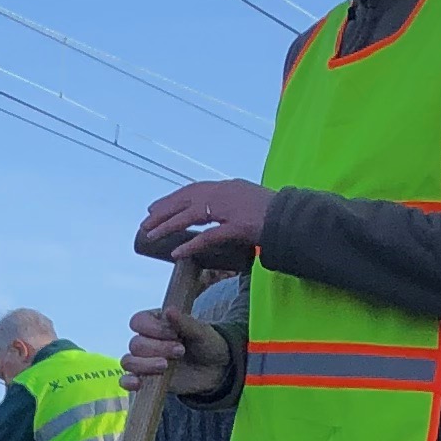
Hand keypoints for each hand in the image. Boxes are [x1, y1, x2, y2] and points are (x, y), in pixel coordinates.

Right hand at [125, 309, 231, 394]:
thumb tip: (169, 310)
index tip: (175, 334)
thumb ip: (185, 322)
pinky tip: (138, 384)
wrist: (217, 369)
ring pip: (129, 361)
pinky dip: (128, 382)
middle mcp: (147, 340)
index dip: (153, 329)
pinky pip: (126, 380)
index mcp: (157, 322)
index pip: (139, 321)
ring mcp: (145, 360)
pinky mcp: (146, 379)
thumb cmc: (208, 344)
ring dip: (145, 364)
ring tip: (166, 366)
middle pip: (135, 344)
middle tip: (181, 351)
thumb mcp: (202, 331)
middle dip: (157, 348)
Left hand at [133, 177, 271, 264]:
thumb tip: (214, 220)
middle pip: (187, 199)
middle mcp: (228, 192)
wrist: (297, 219)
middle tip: (144, 223)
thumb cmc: (276, 216)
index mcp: (229, 187)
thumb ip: (229, 210)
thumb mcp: (247, 206)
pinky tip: (176, 252)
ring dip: (168, 225)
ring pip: (193, 215)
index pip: (194, 190)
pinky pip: (210, 236)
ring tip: (150, 237)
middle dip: (163, 211)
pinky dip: (192, 244)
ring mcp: (233, 208)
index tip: (153, 208)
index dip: (172, 199)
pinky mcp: (240, 226)